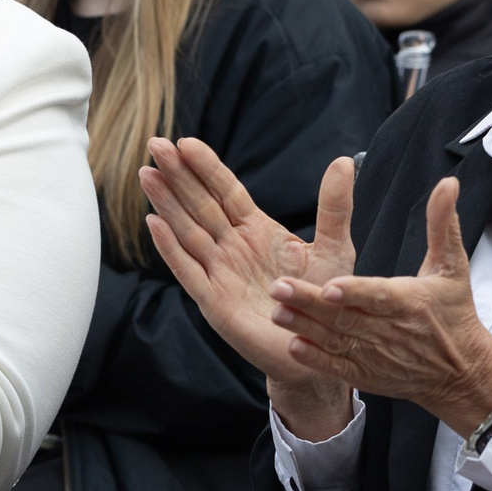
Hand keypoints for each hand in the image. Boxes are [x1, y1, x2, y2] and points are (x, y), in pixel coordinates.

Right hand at [141, 139, 357, 435]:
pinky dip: (170, 249)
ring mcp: (219, 273)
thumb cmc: (325, 300)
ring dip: (166, 204)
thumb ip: (334, 207)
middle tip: (156, 145)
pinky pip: (187, 270)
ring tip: (147, 174)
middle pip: (199, 205)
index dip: (206, 167)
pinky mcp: (214, 301)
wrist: (320, 348)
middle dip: (177, 176)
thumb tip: (344, 161)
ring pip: (187, 231)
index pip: (225, 191)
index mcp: (256, 230)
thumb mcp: (335, 248)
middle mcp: (232, 248)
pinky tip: (153, 224)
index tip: (186, 142)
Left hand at [267, 177, 491, 436]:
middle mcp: (390, 330)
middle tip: (278, 287)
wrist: (460, 372)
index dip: (354, 292)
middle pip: (346, 316)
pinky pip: (337, 368)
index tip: (329, 286)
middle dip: (310, 302)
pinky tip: (293, 346)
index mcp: (409, 302)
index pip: (378, 296)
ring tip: (276, 312)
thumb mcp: (453, 267)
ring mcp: (376, 355)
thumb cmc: (454, 313)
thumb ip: (443, 224)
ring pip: (335, 340)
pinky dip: (315, 360)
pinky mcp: (366, 373)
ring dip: (304, 327)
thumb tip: (448, 183)